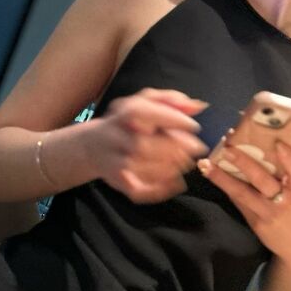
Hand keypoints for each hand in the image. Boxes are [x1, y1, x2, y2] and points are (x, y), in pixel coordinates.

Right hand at [87, 88, 208, 202]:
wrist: (93, 146)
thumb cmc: (128, 122)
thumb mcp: (145, 103)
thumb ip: (171, 100)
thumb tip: (198, 106)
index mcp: (122, 114)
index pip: (142, 112)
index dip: (170, 119)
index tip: (194, 126)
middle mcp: (113, 136)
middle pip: (140, 144)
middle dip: (173, 148)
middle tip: (197, 148)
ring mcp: (112, 160)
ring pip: (138, 166)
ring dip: (168, 167)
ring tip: (187, 162)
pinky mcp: (116, 180)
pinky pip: (135, 189)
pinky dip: (158, 190)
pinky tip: (177, 183)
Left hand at [197, 140, 290, 264]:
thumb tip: (288, 136)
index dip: (288, 157)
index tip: (276, 142)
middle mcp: (284, 200)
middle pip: (262, 180)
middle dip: (244, 163)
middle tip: (227, 148)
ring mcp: (268, 212)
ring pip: (243, 193)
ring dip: (222, 178)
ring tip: (206, 164)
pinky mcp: (255, 222)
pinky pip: (238, 202)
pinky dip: (225, 187)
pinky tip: (211, 174)